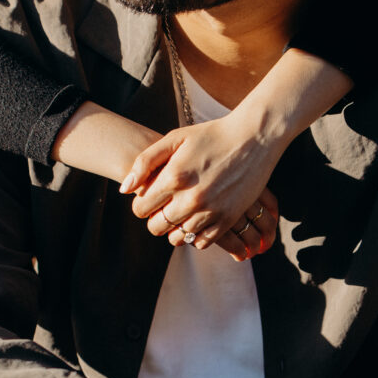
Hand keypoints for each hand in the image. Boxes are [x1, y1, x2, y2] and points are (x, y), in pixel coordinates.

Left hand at [121, 112, 283, 252]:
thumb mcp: (175, 139)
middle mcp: (191, 198)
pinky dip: (196, 235)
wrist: (253, 138)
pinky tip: (197, 219)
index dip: (141, 204)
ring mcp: (210, 211)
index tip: (150, 197)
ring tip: (181, 213)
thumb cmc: (211, 135)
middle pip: (156, 227)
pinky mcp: (228, 219)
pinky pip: (202, 242)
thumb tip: (124, 188)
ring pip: (178, 238)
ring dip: (175, 229)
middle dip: (155, 218)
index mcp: (174, 177)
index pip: (141, 209)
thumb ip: (145, 162)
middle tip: (164, 206)